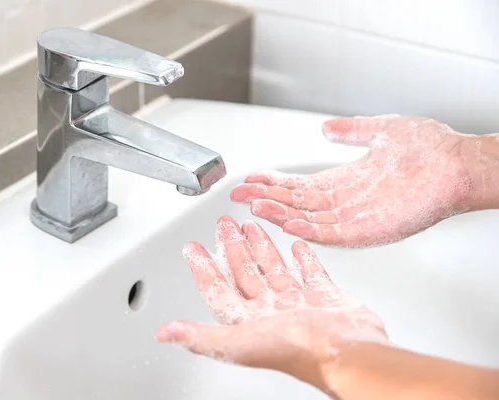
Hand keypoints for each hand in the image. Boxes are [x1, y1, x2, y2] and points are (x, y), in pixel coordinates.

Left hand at [156, 216, 387, 390]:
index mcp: (248, 321)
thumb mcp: (237, 342)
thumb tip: (165, 333)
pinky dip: (304, 259)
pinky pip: (311, 273)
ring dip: (261, 248)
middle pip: (245, 273)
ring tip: (251, 226)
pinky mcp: (326, 299)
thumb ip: (200, 336)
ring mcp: (299, 305)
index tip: (193, 249)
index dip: (203, 269)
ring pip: (274, 269)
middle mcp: (272, 312)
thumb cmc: (294, 351)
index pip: (219, 290)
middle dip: (232, 248)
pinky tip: (296, 245)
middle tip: (223, 225)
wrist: (345, 352)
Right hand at [230, 115, 496, 246]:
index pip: (300, 186)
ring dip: (280, 214)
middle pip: (297, 203)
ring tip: (253, 208)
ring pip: (309, 219)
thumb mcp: (381, 131)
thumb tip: (325, 128)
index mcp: (345, 181)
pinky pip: (334, 234)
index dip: (274, 183)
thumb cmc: (429, 148)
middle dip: (266, 198)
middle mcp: (346, 202)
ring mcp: (357, 219)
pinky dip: (309, 230)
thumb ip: (351, 131)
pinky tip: (288, 223)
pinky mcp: (371, 231)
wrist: (459, 163)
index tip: (249, 180)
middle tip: (236, 195)